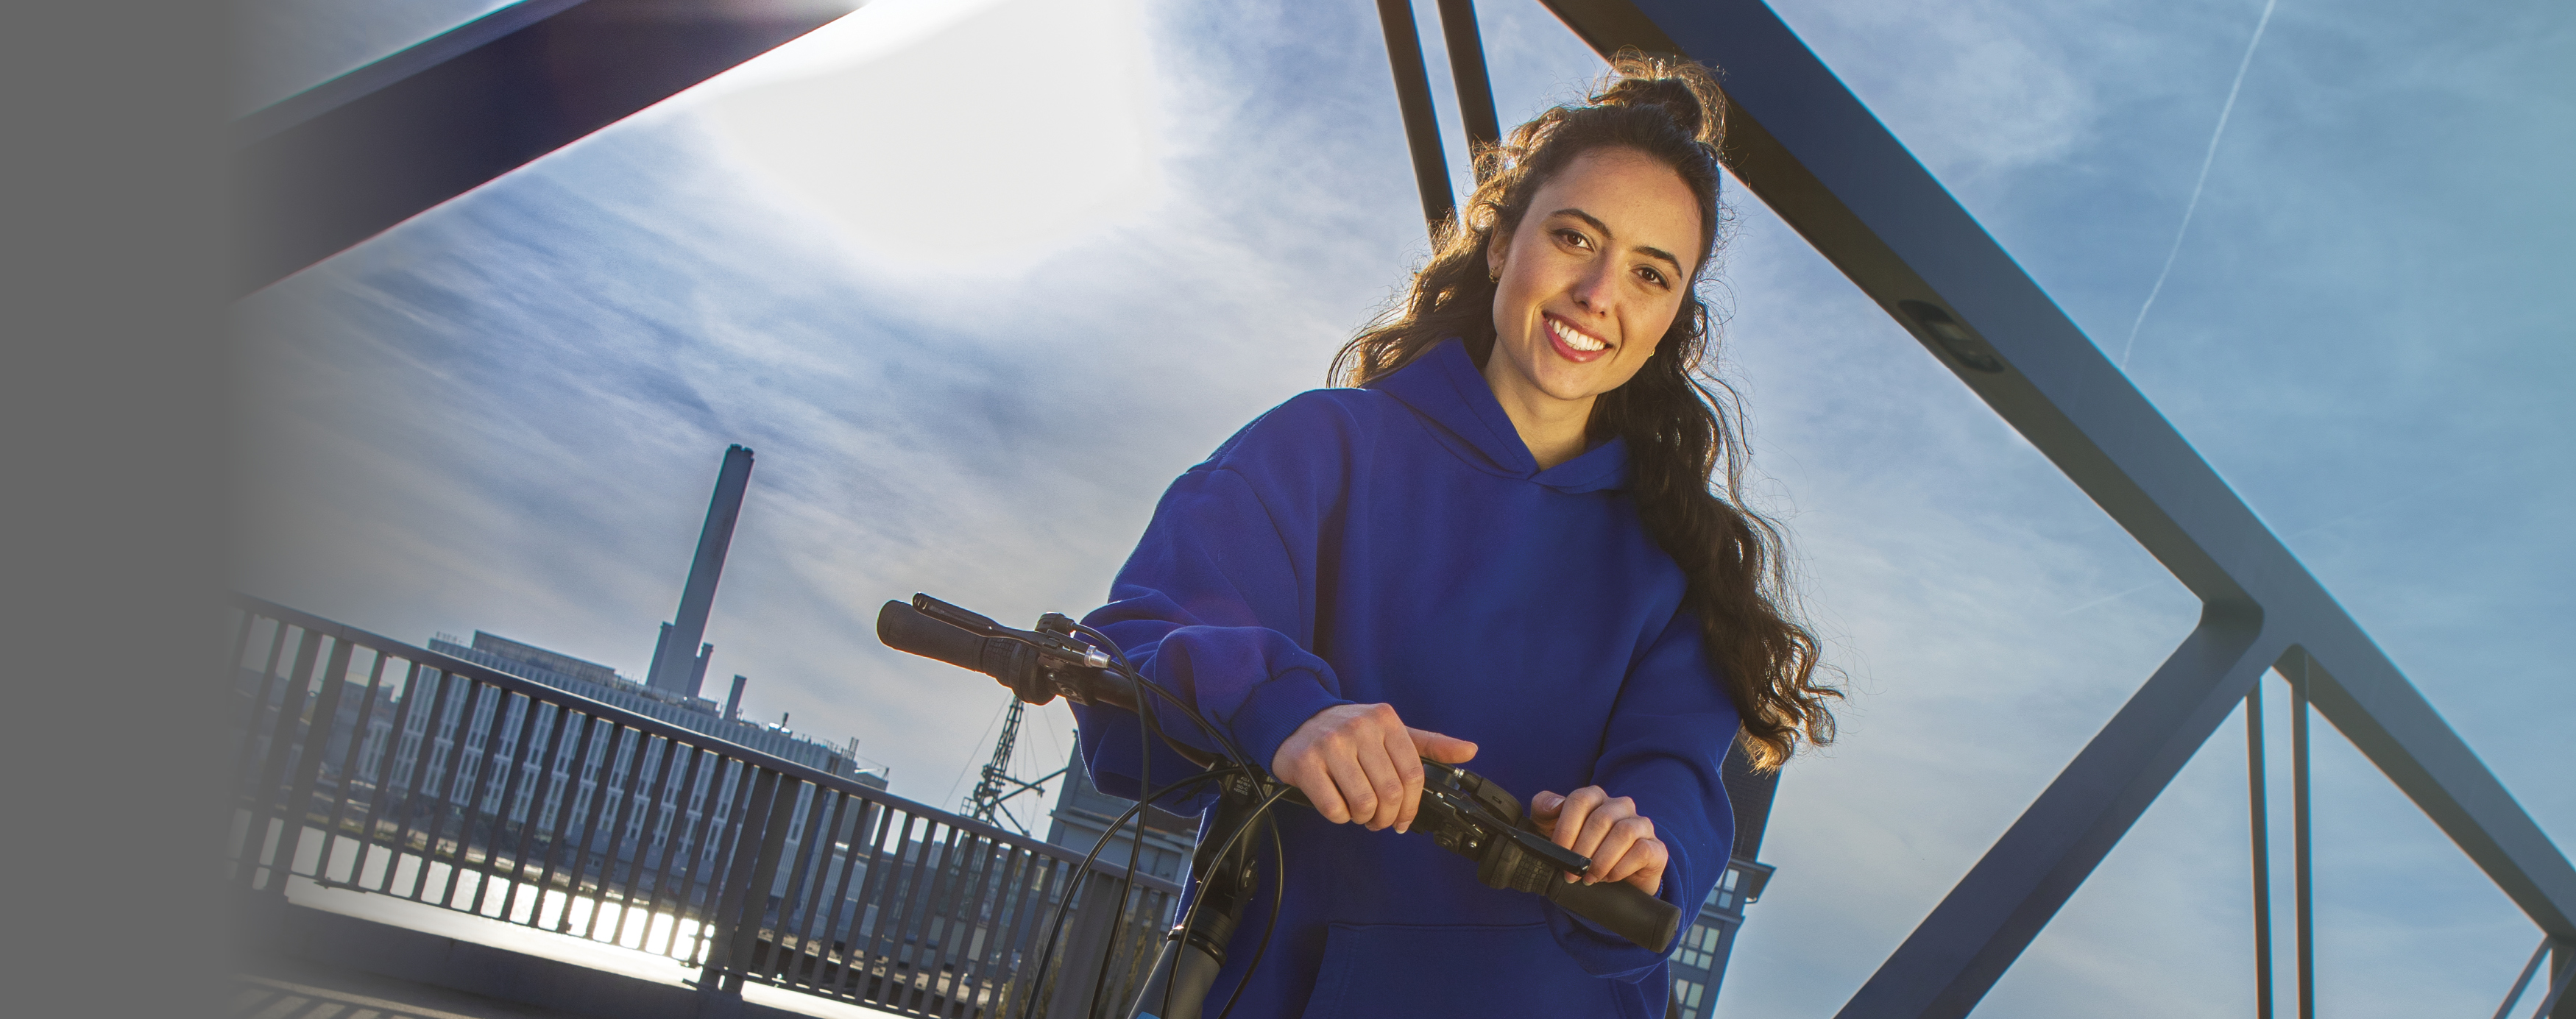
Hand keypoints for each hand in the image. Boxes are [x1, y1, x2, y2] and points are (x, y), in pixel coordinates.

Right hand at [1271, 703, 1477, 832]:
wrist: (1295, 718)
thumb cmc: (1348, 731)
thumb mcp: (1390, 730)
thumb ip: (1430, 743)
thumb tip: (1470, 750)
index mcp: (1386, 720)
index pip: (1413, 775)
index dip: (1412, 806)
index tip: (1404, 819)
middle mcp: (1360, 728)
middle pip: (1390, 793)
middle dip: (1387, 817)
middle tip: (1379, 820)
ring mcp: (1331, 745)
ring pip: (1363, 804)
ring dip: (1364, 818)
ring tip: (1359, 812)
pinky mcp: (1306, 763)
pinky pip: (1333, 808)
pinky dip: (1340, 817)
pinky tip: (1337, 806)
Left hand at [1530, 786, 1665, 895]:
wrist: (1609, 880)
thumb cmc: (1578, 850)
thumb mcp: (1552, 830)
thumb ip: (1544, 810)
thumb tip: (1554, 805)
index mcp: (1595, 798)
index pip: (1581, 799)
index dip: (1567, 827)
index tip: (1558, 851)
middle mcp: (1620, 806)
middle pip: (1601, 819)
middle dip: (1582, 851)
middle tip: (1571, 873)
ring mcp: (1641, 825)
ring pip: (1623, 832)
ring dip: (1602, 860)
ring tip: (1590, 877)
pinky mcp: (1656, 848)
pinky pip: (1642, 850)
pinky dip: (1620, 868)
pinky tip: (1609, 878)